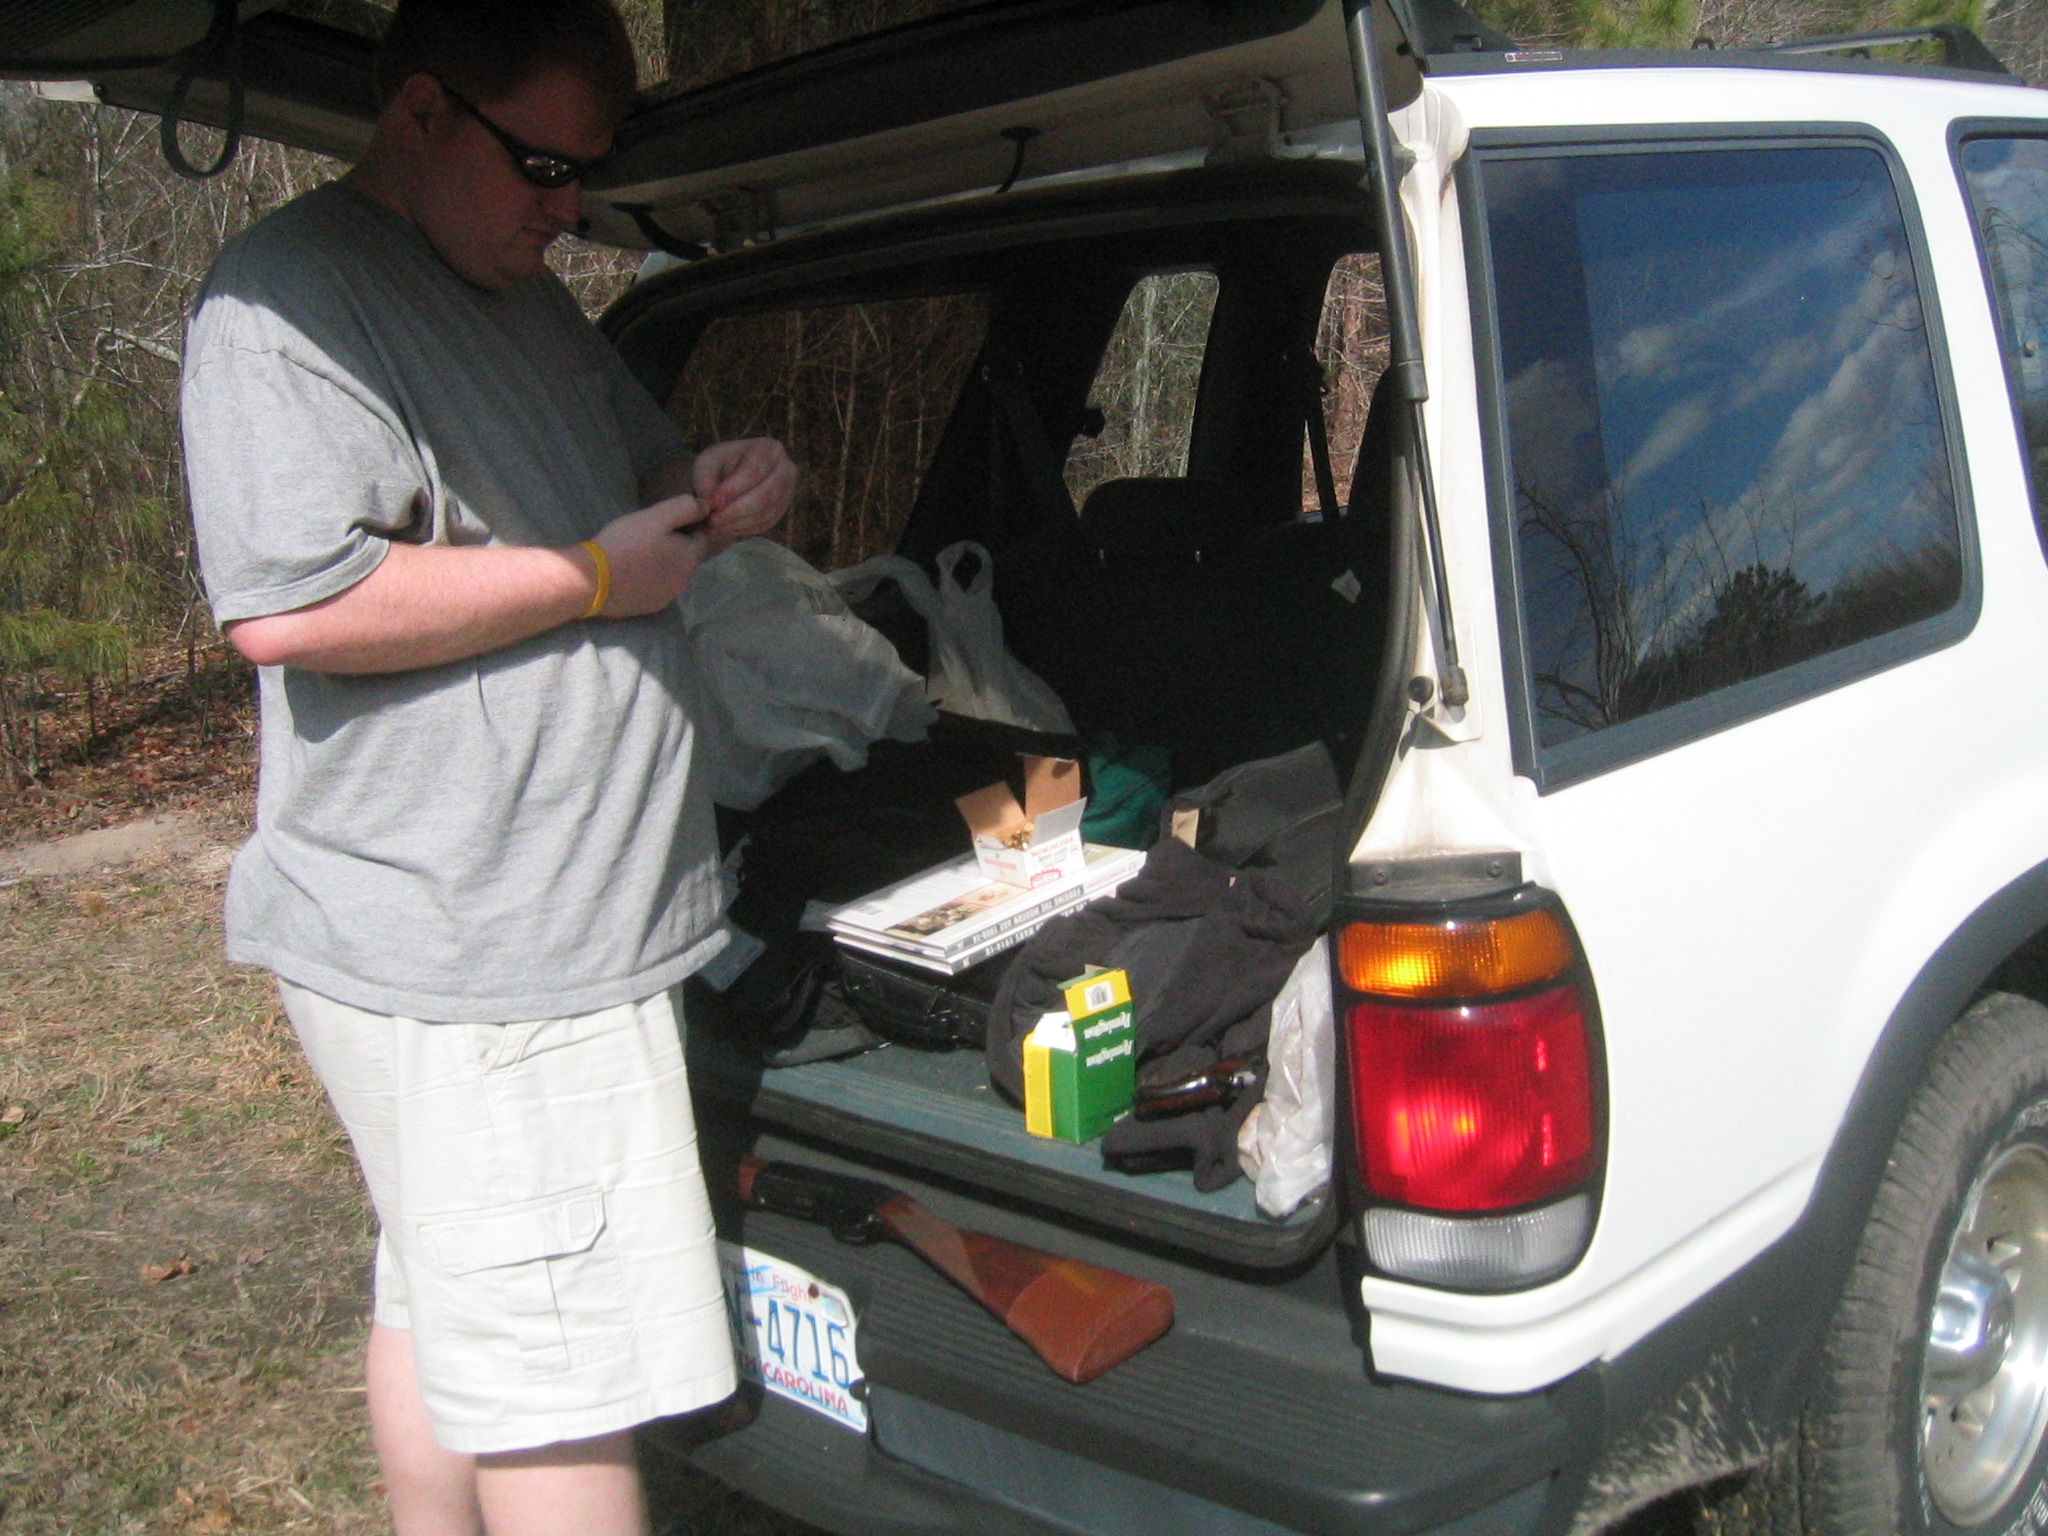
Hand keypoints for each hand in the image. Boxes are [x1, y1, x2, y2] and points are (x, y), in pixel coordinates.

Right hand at [591, 493, 708, 614]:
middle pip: (687, 556)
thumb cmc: (626, 543)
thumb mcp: (656, 517)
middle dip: (675, 545)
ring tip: (640, 552)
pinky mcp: (651, 607)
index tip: (669, 520)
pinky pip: (658, 587)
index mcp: (690, 558)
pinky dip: (651, 578)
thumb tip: (706, 507)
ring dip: (664, 563)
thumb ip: (685, 508)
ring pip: (673, 573)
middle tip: (650, 535)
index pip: (702, 538)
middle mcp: (685, 581)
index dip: (689, 526)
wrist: (594, 580)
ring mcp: (668, 597)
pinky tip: (634, 571)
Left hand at [690, 438, 796, 551]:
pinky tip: (725, 529)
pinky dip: (743, 530)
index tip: (711, 504)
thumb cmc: (719, 464)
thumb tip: (709, 504)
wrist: (733, 474)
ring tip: (713, 528)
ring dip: (736, 524)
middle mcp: (786, 469)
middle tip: (711, 521)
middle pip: (763, 496)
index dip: (732, 491)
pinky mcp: (783, 510)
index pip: (752, 473)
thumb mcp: (706, 463)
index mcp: (768, 448)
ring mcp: (788, 492)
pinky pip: (765, 524)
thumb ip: (705, 480)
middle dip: (734, 512)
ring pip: (764, 514)